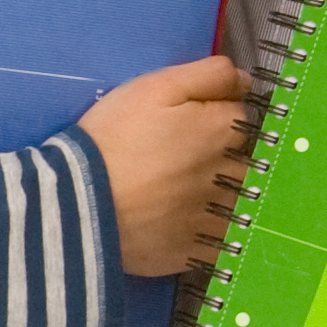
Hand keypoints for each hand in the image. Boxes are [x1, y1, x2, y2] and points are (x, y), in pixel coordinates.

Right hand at [76, 57, 248, 278]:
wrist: (80, 204)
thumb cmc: (115, 137)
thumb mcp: (156, 87)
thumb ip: (209, 75)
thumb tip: (246, 81)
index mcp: (225, 130)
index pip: (239, 115)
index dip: (211, 115)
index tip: (181, 124)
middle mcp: (234, 173)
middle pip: (240, 158)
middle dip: (217, 156)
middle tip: (172, 160)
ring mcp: (219, 216)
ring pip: (231, 199)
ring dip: (213, 194)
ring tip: (171, 193)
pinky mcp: (201, 250)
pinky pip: (216, 239)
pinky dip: (201, 230)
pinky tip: (174, 223)